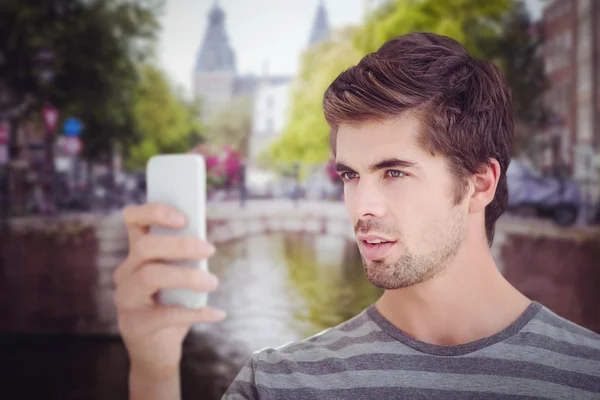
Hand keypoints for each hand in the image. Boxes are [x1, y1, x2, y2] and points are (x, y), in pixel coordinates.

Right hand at [114, 202, 225, 378]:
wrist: (155, 350)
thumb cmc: (170, 305)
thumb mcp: (176, 278)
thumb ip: (182, 260)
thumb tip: (204, 245)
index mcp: (136, 255)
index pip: (133, 220)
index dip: (155, 212)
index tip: (184, 218)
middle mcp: (125, 273)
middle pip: (145, 247)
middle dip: (180, 245)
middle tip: (209, 249)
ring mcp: (126, 299)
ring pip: (150, 276)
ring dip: (186, 276)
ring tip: (213, 282)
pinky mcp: (136, 325)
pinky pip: (167, 315)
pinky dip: (197, 313)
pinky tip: (218, 313)